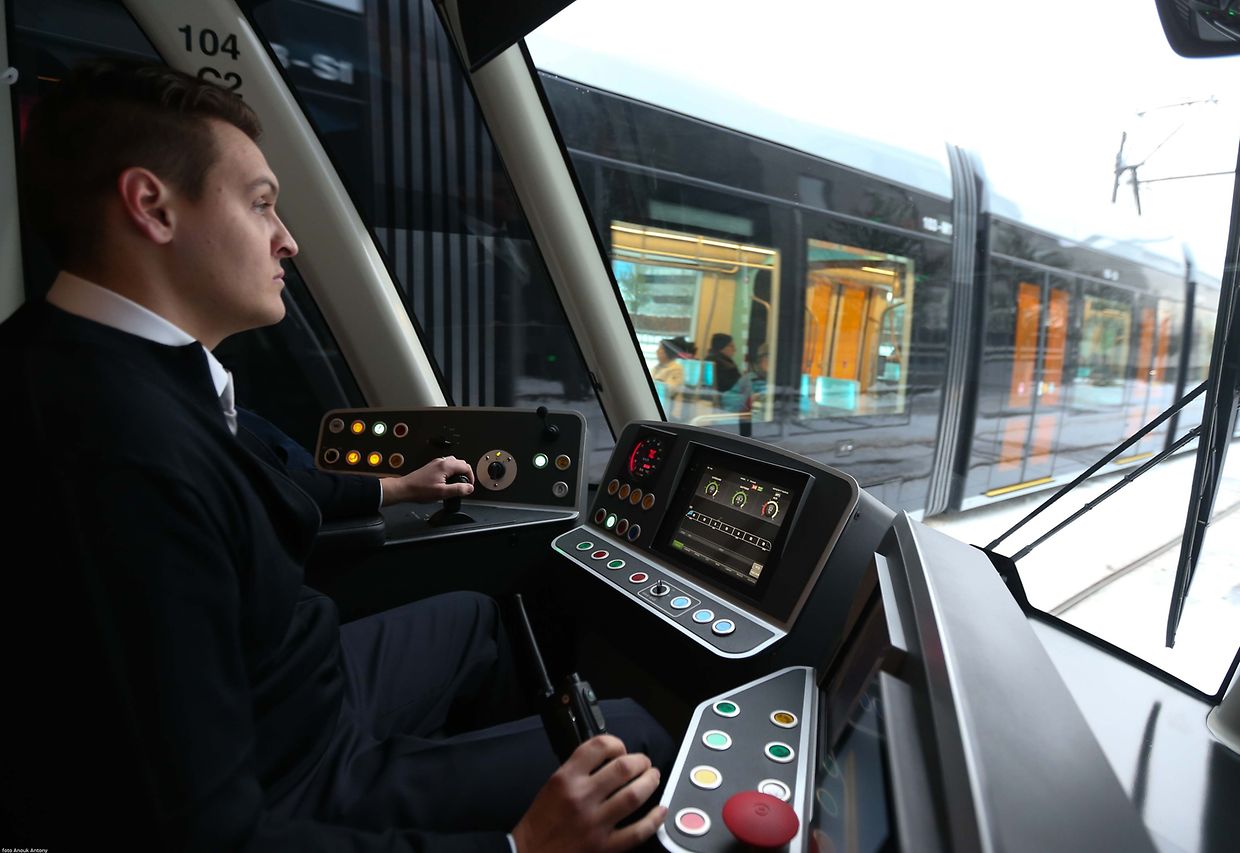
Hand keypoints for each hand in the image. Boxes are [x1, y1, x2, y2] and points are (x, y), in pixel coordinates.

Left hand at [380, 456, 473, 504]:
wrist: (405, 488)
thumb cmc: (420, 490)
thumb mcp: (442, 493)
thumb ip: (458, 489)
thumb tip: (469, 488)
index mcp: (445, 466)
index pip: (466, 466)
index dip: (471, 477)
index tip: (469, 486)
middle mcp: (441, 462)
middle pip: (461, 463)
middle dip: (465, 474)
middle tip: (465, 485)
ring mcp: (436, 463)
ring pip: (453, 463)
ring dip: (458, 472)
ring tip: (457, 483)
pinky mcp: (432, 467)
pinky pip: (446, 466)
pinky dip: (451, 472)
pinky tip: (447, 482)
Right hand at [512, 735, 665, 852]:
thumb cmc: (540, 823)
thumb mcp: (552, 786)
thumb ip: (578, 771)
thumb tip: (609, 760)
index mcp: (565, 779)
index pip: (598, 747)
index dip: (616, 743)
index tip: (621, 749)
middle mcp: (581, 798)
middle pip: (623, 768)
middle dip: (641, 762)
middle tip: (645, 763)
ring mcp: (595, 823)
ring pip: (634, 795)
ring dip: (650, 783)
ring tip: (654, 778)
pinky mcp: (605, 847)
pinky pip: (637, 832)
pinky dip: (654, 820)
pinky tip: (660, 811)